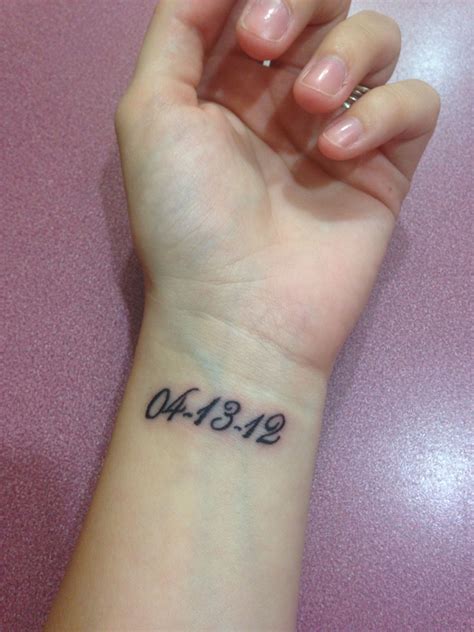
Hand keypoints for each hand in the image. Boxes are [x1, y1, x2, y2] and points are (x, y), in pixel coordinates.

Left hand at [115, 0, 439, 374]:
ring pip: (378, 41)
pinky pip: (414, 105)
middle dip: (303, 1)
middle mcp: (285, 100)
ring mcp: (339, 131)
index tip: (247, 26)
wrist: (235, 310)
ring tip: (309, 106)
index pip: (261, 1)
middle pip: (325, 4)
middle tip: (269, 46)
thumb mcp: (151, 114)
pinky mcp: (384, 168)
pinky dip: (383, 114)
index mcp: (229, 84)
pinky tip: (338, 152)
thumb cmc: (184, 216)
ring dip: (345, 53)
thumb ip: (179, 30)